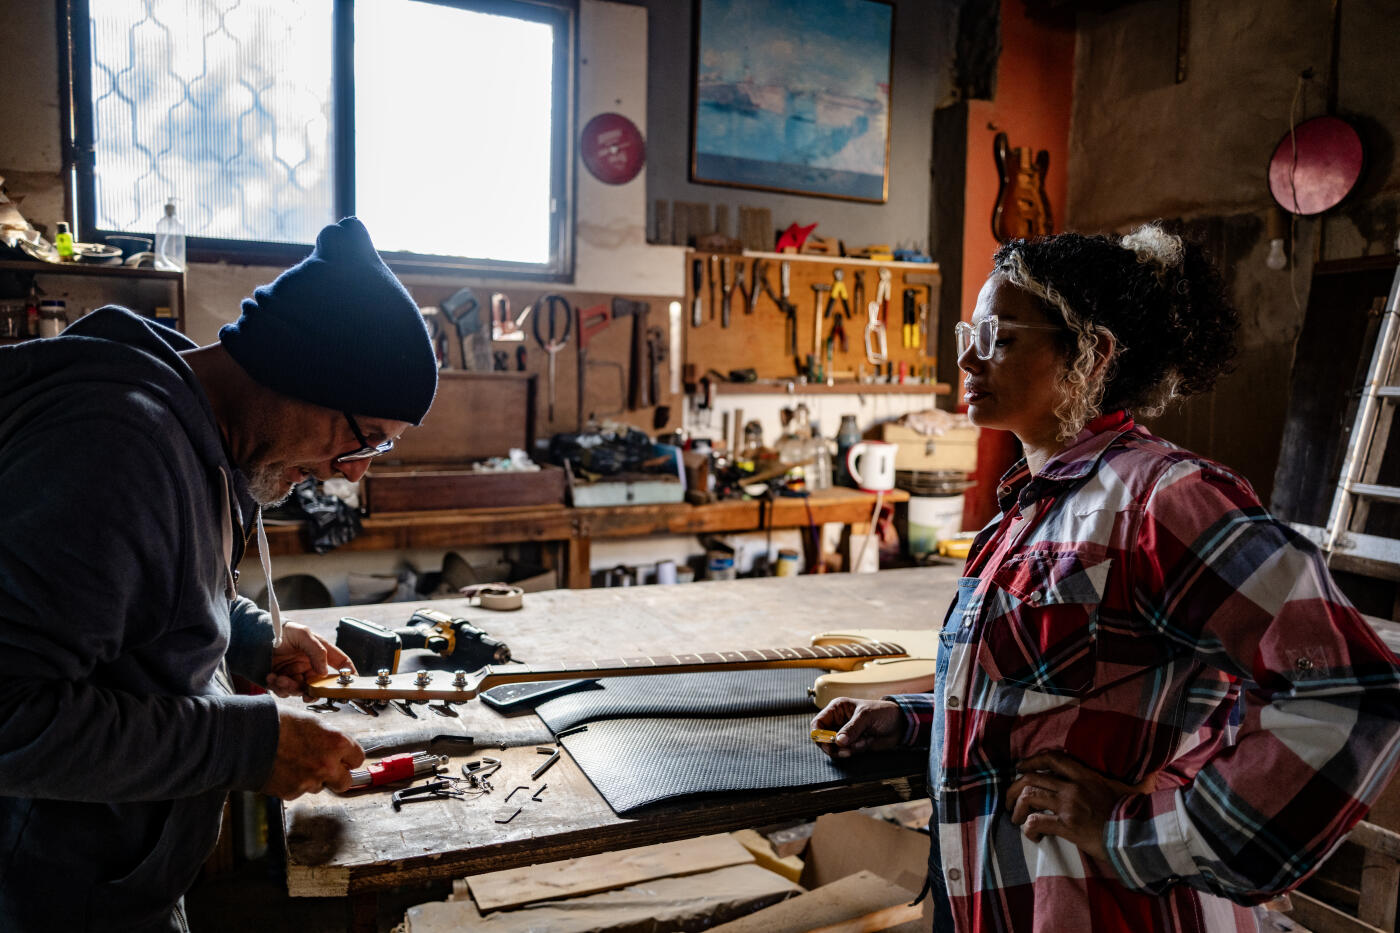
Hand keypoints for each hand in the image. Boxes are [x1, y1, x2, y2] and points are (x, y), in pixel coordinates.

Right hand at [260, 707, 364, 798]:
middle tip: (325, 767)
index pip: (357, 758)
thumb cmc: (276, 723)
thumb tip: (335, 745)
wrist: (246, 737)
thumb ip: (328, 737)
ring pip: (320, 786)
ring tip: (295, 762)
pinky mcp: (292, 792)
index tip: (344, 758)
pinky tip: (283, 769)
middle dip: (337, 775)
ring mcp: (310, 781)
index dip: (349, 757)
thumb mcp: (311, 721)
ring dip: (313, 779)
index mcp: (336, 742)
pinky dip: (294, 783)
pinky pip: (300, 791)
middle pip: (345, 781)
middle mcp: (327, 764)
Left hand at [267, 622, 354, 697]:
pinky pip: (283, 691)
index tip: (353, 684)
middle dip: (313, 691)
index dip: (349, 673)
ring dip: (291, 687)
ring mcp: (296, 674)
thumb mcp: (303, 634)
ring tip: (280, 678)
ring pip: (301, 691)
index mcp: (320, 653)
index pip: (340, 663)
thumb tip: (324, 672)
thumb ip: (317, 651)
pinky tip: (271, 675)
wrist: (255, 635)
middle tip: (307, 693)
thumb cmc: (282, 630)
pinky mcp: (281, 681)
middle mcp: (310, 666)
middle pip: (320, 685)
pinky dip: (277, 686)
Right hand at [810, 697, 906, 759]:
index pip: (818, 723)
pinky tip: (867, 742)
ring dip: (846, 749)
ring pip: (834, 748)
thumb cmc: (882, 712)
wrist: (900, 724)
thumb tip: (838, 741)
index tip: (827, 743)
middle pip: (823, 739)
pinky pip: (847, 752)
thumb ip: (851, 728)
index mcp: (836, 709)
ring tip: (860, 744)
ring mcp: (845, 734)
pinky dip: (855, 750)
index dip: (819, 734)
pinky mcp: (852, 744)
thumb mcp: (866, 716)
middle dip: (832, 746)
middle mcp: (838, 721)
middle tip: (844, 750)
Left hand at [1005, 750, 1152, 860]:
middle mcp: (1073, 787)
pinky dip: (1028, 828)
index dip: (1031, 761)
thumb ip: (1133, 780)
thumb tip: (1152, 773)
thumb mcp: (1131, 790)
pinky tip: (1033, 835)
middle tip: (1009, 800)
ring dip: (1017, 808)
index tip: (1020, 767)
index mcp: (1085, 776)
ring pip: (1029, 797)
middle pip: (1031, 778)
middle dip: (1013, 788)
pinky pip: (1036, 822)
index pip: (1051, 759)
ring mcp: (1069, 806)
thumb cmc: (1135, 814)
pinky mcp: (1067, 826)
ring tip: (1016, 819)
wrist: (1139, 835)